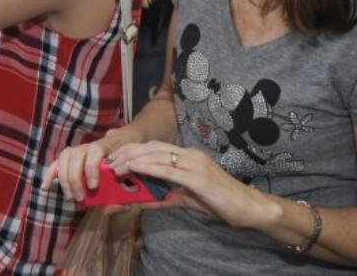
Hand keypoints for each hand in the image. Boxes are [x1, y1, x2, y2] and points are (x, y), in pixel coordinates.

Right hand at [43, 137, 117, 202]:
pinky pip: (55, 164)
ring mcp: (76, 151)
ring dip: (64, 179)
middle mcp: (87, 146)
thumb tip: (107, 209)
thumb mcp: (129, 181)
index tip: (93, 186)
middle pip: (76, 156)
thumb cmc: (123, 168)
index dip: (92, 168)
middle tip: (80, 198)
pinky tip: (45, 188)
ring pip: (64, 158)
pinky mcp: (67, 158)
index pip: (95, 151)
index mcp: (105, 148)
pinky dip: (49, 175)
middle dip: (76, 179)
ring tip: (70, 196)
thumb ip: (121, 196)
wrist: (119, 150)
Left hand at [108, 140, 277, 228]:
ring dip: (133, 160)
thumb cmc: (219, 202)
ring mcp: (195, 163)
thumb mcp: (185, 198)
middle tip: (109, 162)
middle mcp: (190, 154)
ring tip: (115, 166)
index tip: (115, 157)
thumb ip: (163, 198)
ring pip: (158, 155)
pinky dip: (149, 168)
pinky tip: (134, 168)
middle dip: (128, 153)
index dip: (133, 150)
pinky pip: (169, 170)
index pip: (155, 147)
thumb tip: (138, 202)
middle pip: (152, 148)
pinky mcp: (199, 177)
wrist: (248, 208)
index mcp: (188, 155)